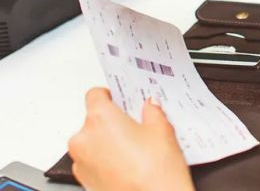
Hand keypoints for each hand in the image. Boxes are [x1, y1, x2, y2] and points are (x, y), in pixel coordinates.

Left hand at [68, 88, 193, 190]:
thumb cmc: (155, 172)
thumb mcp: (162, 131)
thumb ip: (152, 112)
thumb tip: (150, 106)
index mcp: (100, 119)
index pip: (95, 94)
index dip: (110, 94)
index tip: (121, 99)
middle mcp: (84, 139)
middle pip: (93, 120)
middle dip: (112, 122)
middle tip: (136, 126)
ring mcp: (81, 162)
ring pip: (92, 142)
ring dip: (108, 142)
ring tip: (136, 149)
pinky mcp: (84, 181)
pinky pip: (93, 162)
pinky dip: (106, 161)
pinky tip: (129, 165)